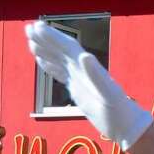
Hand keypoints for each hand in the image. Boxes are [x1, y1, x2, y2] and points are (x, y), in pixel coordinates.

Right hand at [25, 21, 153, 150]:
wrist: (125, 126)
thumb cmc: (119, 111)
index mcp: (90, 68)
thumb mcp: (109, 95)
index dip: (53, 36)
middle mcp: (84, 70)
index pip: (69, 47)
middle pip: (62, 50)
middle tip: (27, 27)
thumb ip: (97, 76)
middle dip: (46, 39)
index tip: (36, 26)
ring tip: (30, 41)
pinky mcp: (78, 90)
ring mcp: (80, 79)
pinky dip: (50, 66)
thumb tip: (84, 56)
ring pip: (59, 60)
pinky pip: (61, 74)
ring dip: (46, 50)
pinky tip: (42, 61)